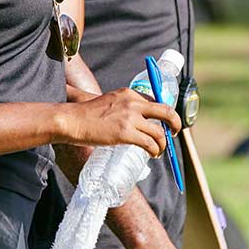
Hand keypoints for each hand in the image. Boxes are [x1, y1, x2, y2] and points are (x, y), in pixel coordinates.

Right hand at [57, 88, 180, 154]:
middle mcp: (132, 102)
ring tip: (159, 151)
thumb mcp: (110, 102)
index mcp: (128, 93)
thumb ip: (124, 107)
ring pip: (159, 132)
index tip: (166, 122)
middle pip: (166, 111)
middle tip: (175, 133)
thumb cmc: (87, 115)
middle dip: (175, 123)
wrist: (72, 120)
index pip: (156, 101)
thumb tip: (136, 121)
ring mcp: (129, 118)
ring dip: (163, 144)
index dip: (164, 113)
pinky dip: (155, 150)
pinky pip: (149, 143)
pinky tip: (152, 154)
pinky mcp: (125, 133)